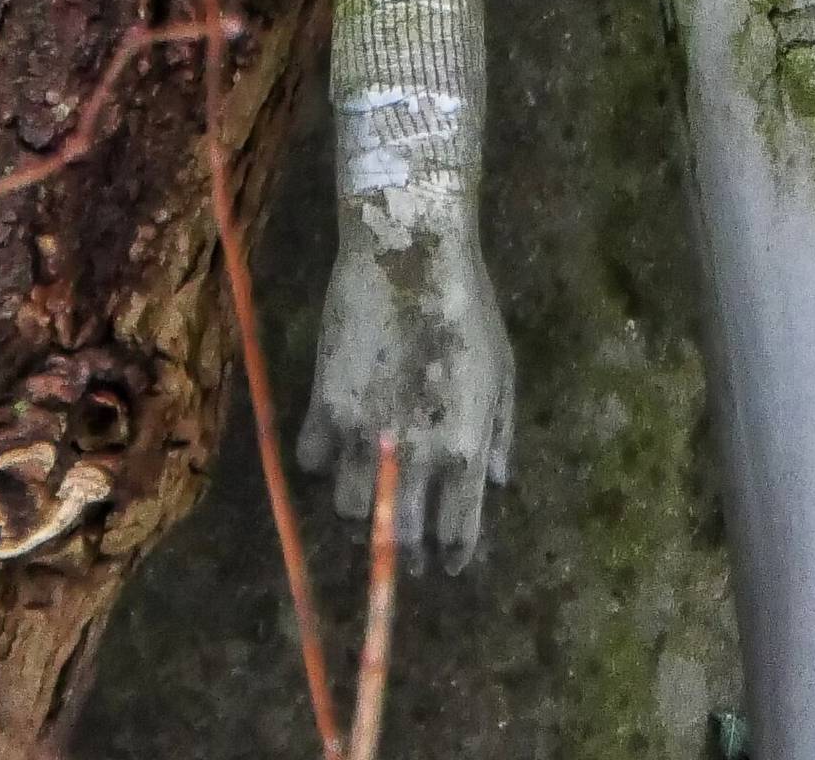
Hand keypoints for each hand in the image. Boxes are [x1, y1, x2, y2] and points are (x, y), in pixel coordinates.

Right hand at [298, 182, 513, 570]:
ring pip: (351, 512)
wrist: (410, 250)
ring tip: (369, 500)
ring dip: (362, 512)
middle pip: (401, 538)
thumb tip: (498, 483)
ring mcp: (365, 436)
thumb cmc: (469, 303)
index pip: (457, 533)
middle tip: (404, 550)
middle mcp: (415, 456)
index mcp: (465, 447)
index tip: (445, 565)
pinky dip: (321, 462)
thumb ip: (500, 431)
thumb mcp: (503, 366)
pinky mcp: (324, 409)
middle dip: (404, 552)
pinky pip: (312, 464)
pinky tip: (333, 447)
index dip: (450, 556)